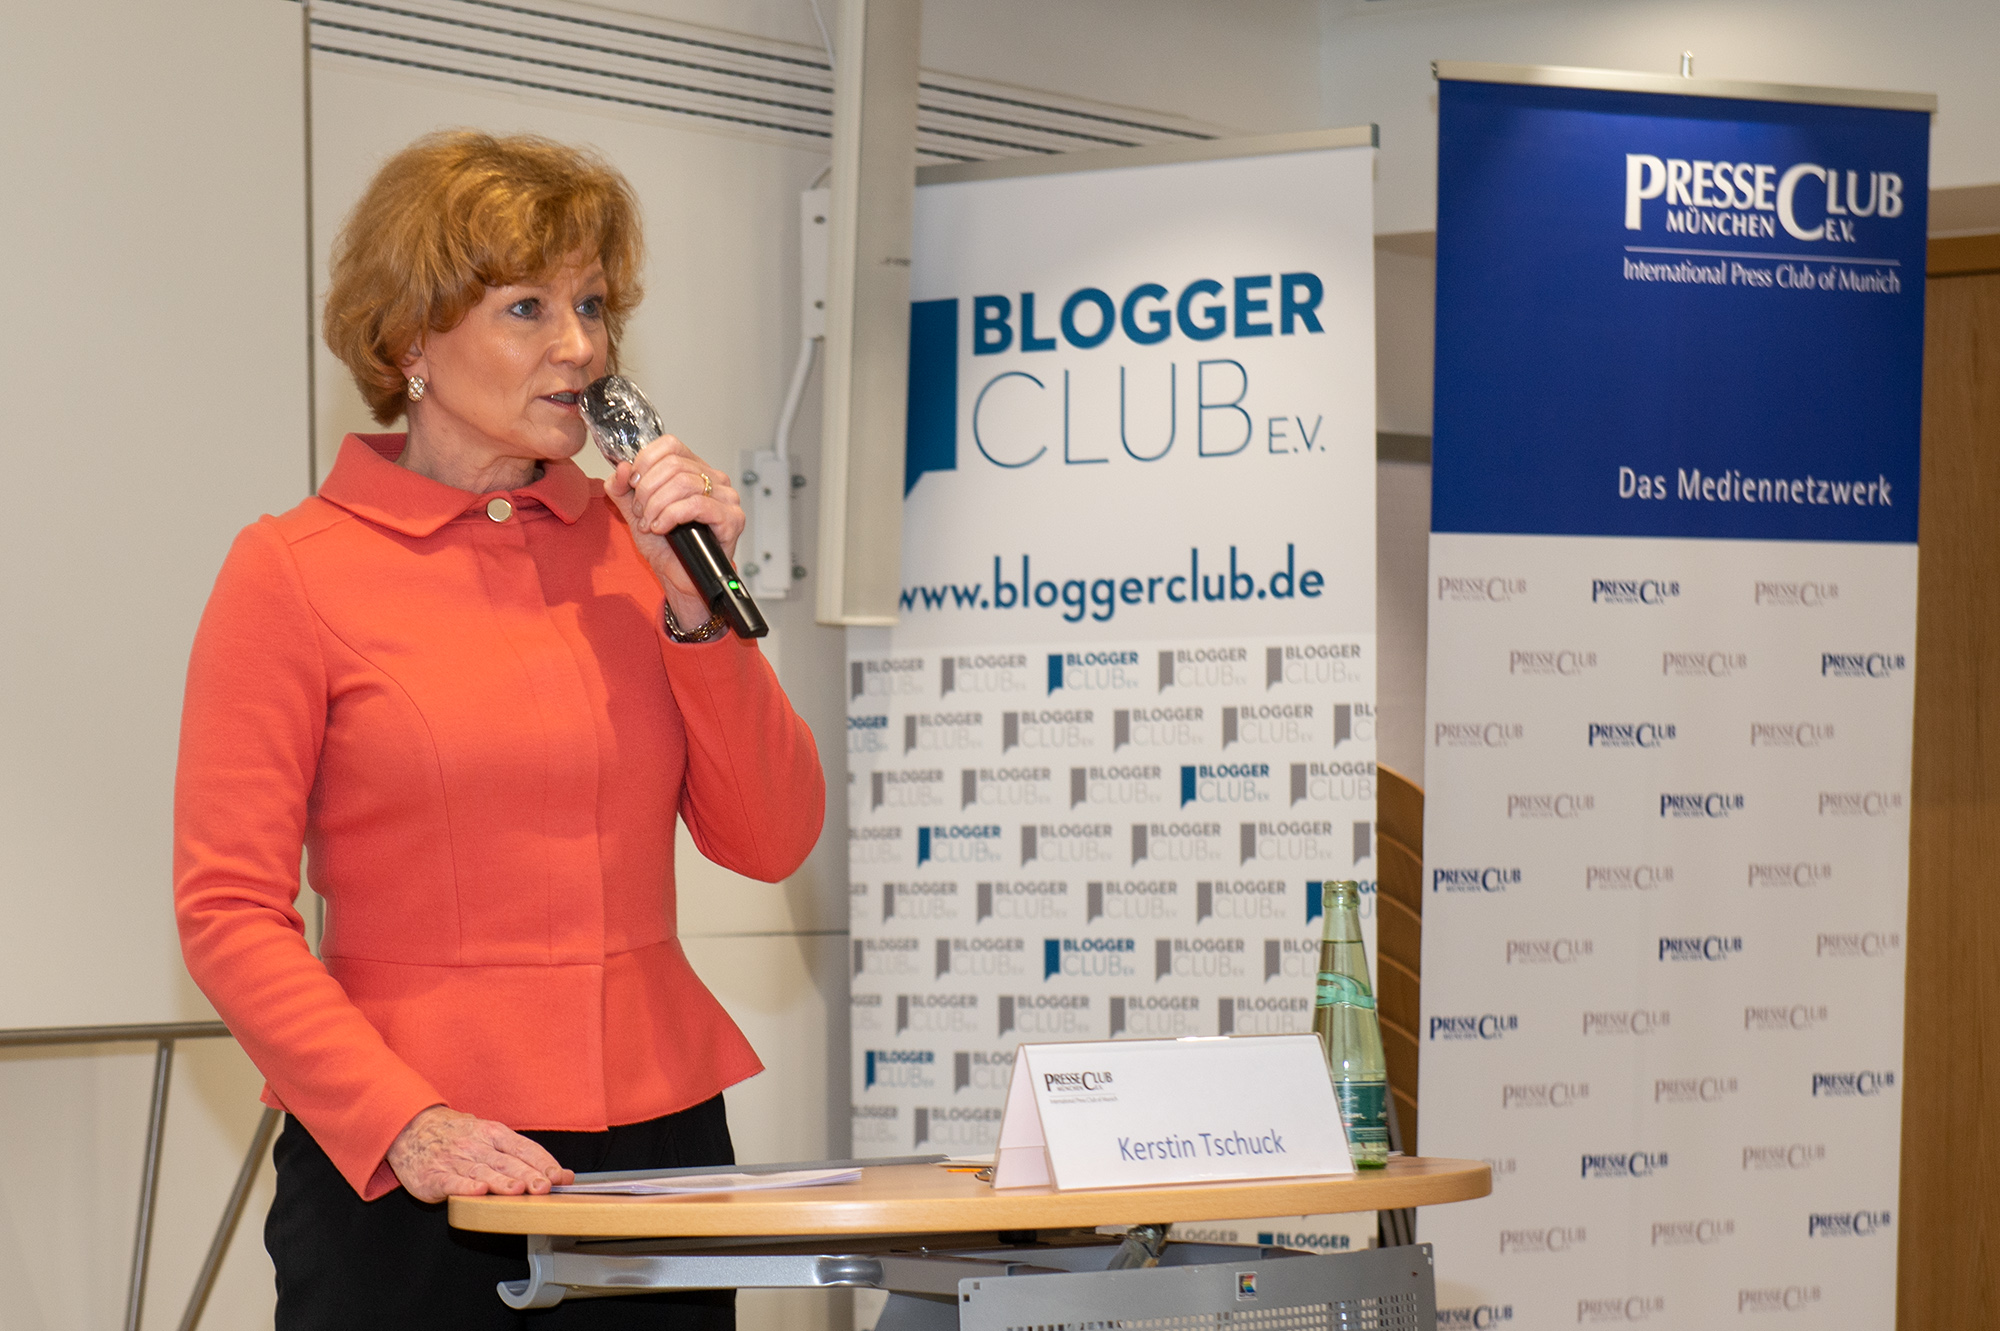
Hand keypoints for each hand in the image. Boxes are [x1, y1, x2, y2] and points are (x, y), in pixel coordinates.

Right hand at [385, 1104, 573, 1202]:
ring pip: (482, 1172)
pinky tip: (478, 1192)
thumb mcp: (488, 1134)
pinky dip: (465, 1187)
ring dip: (501, 1182)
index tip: (561, 1176)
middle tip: (545, 1187)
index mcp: (494, 1133)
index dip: (544, 1163)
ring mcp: (454, 1160)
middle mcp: (477, 1145)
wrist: (410, 1128)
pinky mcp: (433, 1176)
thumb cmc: (457, 1135)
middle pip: (507, 1162)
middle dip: (528, 1175)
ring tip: (518, 1190)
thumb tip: (556, 1173)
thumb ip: (518, 1153)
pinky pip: (451, 1182)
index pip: (524, 1148)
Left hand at [605, 432, 744, 629]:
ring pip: (683, 483)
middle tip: (641, 512)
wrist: (680, 578)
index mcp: (694, 469)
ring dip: (657, 505)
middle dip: (647, 490)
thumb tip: (621, 467)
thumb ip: (622, 489)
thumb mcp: (635, 512)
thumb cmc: (666, 546)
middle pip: (673, 464)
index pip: (670, 445)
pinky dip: (671, 516)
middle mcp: (714, 479)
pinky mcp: (732, 519)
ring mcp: (726, 498)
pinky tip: (662, 528)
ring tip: (651, 523)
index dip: (646, 461)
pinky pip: (696, 505)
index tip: (634, 485)